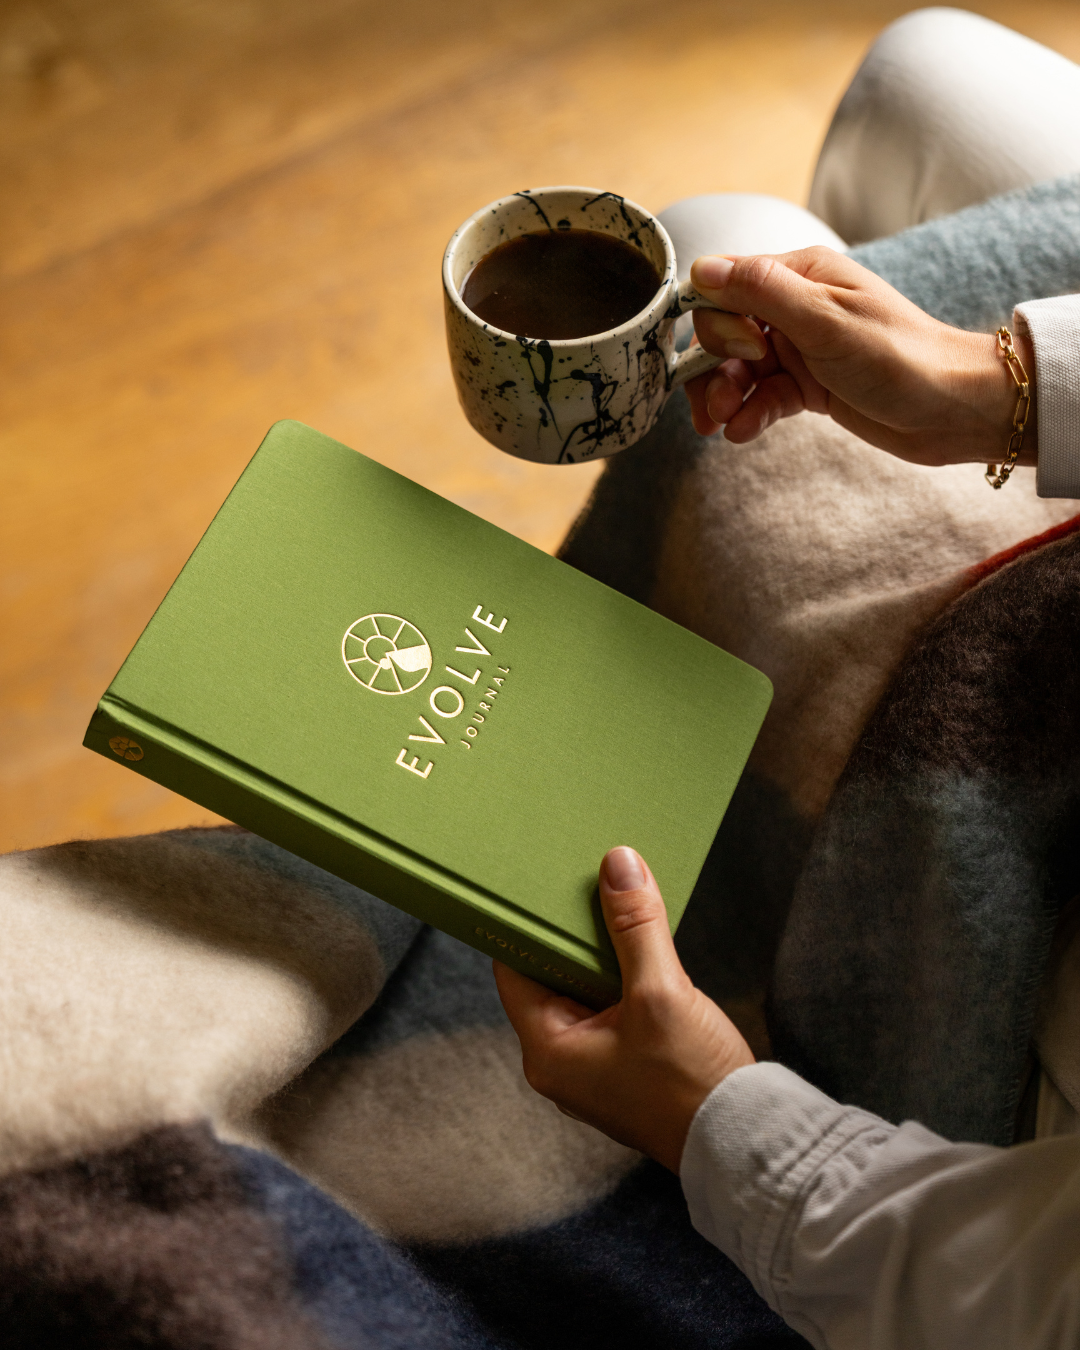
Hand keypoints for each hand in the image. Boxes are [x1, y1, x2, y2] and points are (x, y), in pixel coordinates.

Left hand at [494, 846, 753, 1173]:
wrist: (748, 1144)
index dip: (527, 925)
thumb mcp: (661, 993)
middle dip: (572, 932)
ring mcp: (595, 1067)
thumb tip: (617, 864)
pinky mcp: (627, 1066)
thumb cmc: (693, 1083)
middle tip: (587, 880)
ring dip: (603, 951)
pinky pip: (612, 1007)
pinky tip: (645, 945)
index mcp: (547, 1051)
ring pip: (585, 990)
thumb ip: (635, 927)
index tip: (541, 883)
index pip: (515, 970)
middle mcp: (562, 1062)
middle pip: (550, 977)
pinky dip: (624, 976)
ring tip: (618, 900)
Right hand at [683, 247, 1036, 466]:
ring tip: (722, 425)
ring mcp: (801, 349)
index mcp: (801, 276)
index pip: (727, 287)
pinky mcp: (808, 386)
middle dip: (712, 368)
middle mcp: (796, 308)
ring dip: (723, 396)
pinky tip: (742, 432)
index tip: (744, 352)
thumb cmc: (899, 357)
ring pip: (738, 370)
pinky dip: (748, 414)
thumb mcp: (825, 320)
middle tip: (718, 403)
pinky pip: (762, 396)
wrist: (951, 409)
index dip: (718, 323)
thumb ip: (762, 292)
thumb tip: (701, 269)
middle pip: (725, 333)